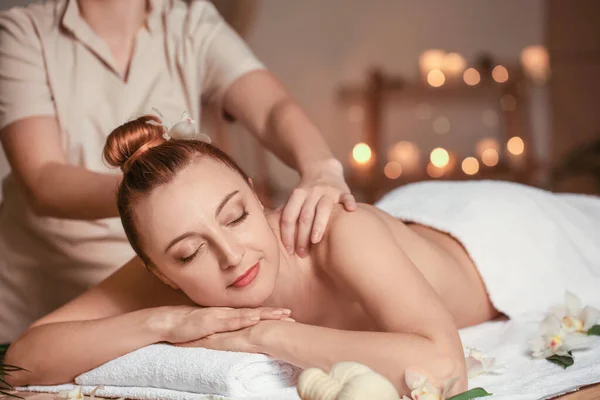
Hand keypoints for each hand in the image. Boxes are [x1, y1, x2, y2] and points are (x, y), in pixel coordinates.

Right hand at [177, 318, 294, 352]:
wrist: (167, 322)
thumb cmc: (186, 326)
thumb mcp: (209, 330)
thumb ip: (222, 331)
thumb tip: (234, 336)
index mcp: (227, 315)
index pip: (252, 315)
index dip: (269, 315)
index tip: (285, 315)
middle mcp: (226, 313)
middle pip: (254, 313)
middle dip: (273, 314)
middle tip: (292, 316)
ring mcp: (219, 316)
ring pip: (246, 315)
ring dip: (264, 315)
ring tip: (280, 316)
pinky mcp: (211, 321)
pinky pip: (229, 321)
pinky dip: (243, 319)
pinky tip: (255, 319)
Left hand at [280, 158, 356, 256]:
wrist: (323, 169)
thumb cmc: (307, 193)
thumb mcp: (295, 199)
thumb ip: (289, 214)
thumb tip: (279, 242)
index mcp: (297, 195)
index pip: (289, 216)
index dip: (287, 234)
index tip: (289, 250)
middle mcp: (312, 192)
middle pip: (305, 215)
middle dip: (302, 236)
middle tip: (302, 254)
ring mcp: (328, 191)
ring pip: (323, 208)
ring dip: (318, 225)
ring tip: (315, 241)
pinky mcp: (342, 190)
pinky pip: (346, 196)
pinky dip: (349, 202)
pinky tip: (351, 210)